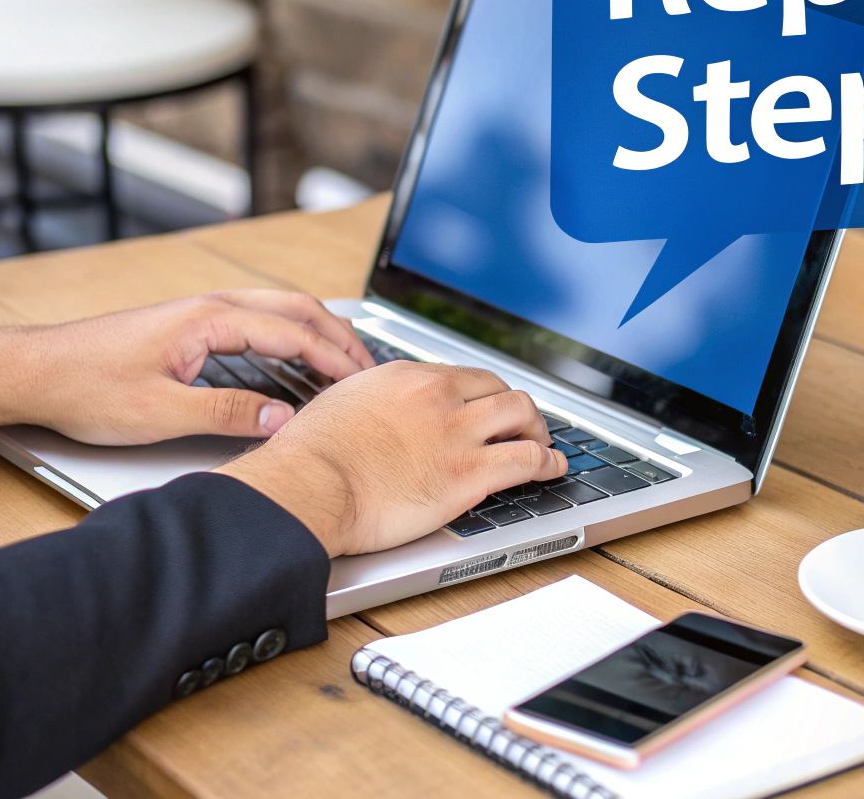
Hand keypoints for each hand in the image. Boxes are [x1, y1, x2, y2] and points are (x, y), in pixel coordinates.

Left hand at [0, 290, 374, 445]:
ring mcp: (199, 313)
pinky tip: (293, 361)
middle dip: (340, 336)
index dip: (335, 358)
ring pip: (277, 311)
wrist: (33, 371)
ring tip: (344, 363)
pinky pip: (257, 322)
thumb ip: (228, 415)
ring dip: (316, 332)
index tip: (364, 382)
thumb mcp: (161, 414)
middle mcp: (208, 307)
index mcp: (208, 320)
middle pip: (295, 308)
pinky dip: (290, 336)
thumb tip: (283, 420)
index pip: (293, 332)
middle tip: (369, 369)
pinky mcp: (188, 327)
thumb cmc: (85, 386)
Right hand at [215, 362, 565, 556]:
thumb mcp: (336, 406)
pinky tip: (554, 469)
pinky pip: (528, 460)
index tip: (483, 406)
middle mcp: (437, 397)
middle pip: (498, 388)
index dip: (478, 394)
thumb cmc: (309, 457)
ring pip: (522, 414)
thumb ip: (364, 405)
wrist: (309, 486)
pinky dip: (549, 463)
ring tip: (544, 444)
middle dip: (515, 407)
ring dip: (538, 429)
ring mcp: (457, 433)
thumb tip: (364, 414)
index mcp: (405, 378)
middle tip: (520, 424)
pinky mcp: (469, 474)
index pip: (459, 377)